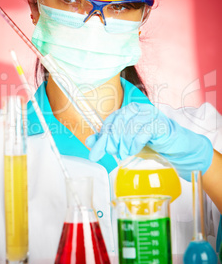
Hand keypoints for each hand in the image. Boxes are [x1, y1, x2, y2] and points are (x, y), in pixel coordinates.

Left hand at [85, 102, 212, 181]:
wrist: (174, 148)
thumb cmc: (149, 142)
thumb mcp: (125, 142)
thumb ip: (108, 140)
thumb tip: (89, 141)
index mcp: (129, 110)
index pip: (111, 120)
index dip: (101, 137)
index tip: (94, 154)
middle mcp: (140, 109)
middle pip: (119, 120)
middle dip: (112, 140)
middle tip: (112, 153)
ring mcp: (151, 115)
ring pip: (131, 125)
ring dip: (124, 143)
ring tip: (123, 154)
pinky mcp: (161, 124)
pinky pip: (144, 131)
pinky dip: (135, 143)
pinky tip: (133, 151)